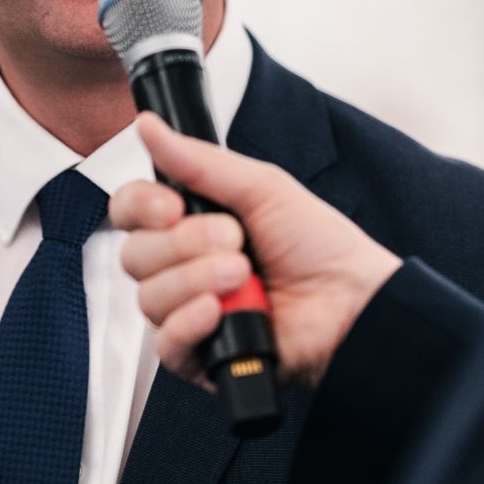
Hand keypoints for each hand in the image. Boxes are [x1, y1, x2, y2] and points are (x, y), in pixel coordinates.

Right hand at [113, 114, 401, 388]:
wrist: (353, 301)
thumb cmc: (318, 245)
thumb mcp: (260, 187)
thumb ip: (197, 161)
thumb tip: (149, 127)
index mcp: (190, 223)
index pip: (130, 211)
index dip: (141, 207)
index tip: (172, 206)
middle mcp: (182, 267)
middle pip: (135, 254)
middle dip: (184, 244)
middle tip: (234, 240)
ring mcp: (189, 312)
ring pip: (148, 297)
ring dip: (196, 280)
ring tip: (243, 275)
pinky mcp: (200, 356)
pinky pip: (165, 344)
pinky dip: (189, 324)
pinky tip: (220, 311)